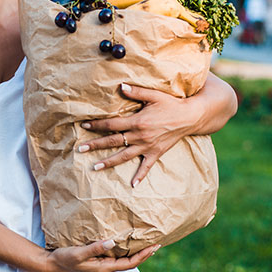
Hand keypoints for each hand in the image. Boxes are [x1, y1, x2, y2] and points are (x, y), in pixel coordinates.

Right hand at [45, 239, 159, 271]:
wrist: (52, 264)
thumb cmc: (64, 259)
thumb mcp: (78, 253)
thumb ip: (95, 248)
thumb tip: (113, 242)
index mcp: (104, 268)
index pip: (129, 263)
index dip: (143, 256)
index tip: (154, 247)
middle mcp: (105, 268)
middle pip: (130, 262)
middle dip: (144, 254)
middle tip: (156, 244)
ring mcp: (101, 265)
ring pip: (123, 259)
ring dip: (135, 252)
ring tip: (145, 242)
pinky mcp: (97, 260)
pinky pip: (115, 256)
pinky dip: (124, 249)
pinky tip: (125, 242)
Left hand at [77, 82, 201, 186]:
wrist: (190, 117)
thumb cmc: (171, 104)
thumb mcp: (154, 95)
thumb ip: (136, 92)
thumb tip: (120, 86)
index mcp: (137, 122)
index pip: (111, 124)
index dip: (97, 125)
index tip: (84, 126)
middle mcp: (140, 136)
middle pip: (113, 142)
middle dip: (95, 145)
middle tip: (80, 149)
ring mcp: (148, 147)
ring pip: (124, 156)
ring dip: (109, 162)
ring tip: (94, 167)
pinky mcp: (156, 153)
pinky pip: (146, 167)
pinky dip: (140, 176)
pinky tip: (132, 185)